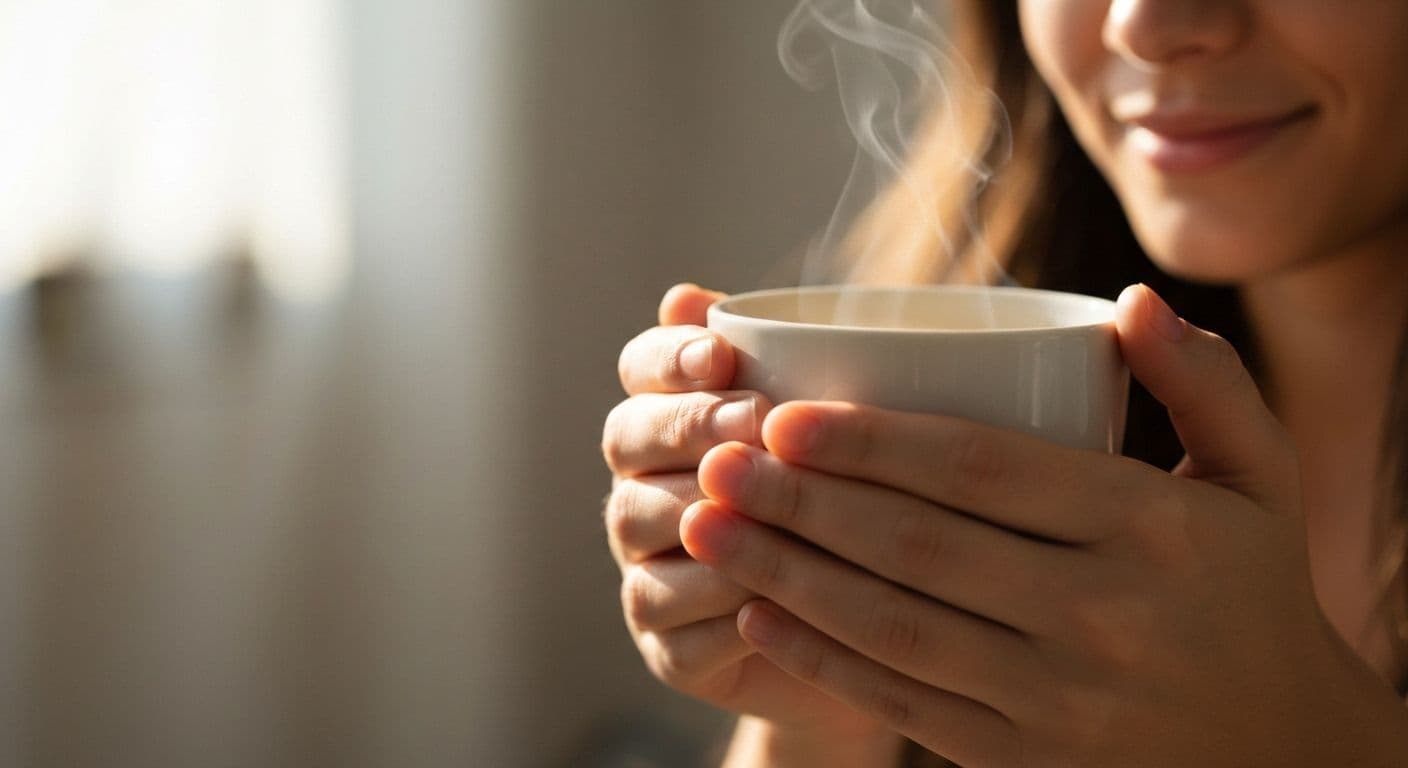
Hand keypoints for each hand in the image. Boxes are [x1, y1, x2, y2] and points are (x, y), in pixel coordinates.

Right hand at [602, 284, 897, 752]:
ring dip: (702, 509)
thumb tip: (696, 294)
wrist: (877, 636)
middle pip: (627, 436)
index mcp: (672, 419)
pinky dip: (717, 600)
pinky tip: (771, 589)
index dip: (672, 356)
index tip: (722, 351)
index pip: (641, 366)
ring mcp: (647, 565)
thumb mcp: (844, 432)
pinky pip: (672, 615)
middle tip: (754, 418)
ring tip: (768, 502)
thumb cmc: (854, 508)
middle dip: (690, 424)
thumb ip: (791, 364)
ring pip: (640, 522)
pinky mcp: (667, 645)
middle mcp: (642, 485)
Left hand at [682, 284, 1407, 765]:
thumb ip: (1205, 382)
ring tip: (707, 527)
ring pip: (894, 629)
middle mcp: (1102, 617)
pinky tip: (759, 615)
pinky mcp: (1023, 760)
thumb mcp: (1260, 479)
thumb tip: (1133, 298)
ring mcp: (1059, 701)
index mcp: (1150, 529)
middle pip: (918, 547)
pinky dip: (823, 662)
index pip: (983, 471)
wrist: (1280, 753)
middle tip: (715, 459)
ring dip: (786, 576)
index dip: (872, 442)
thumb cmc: (1250, 592)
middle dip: (802, 501)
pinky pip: (905, 706)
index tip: (783, 413)